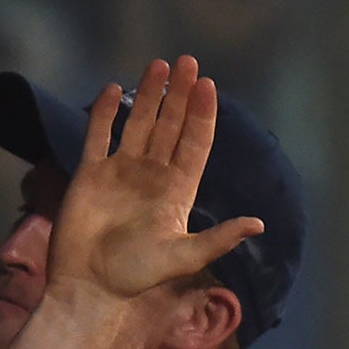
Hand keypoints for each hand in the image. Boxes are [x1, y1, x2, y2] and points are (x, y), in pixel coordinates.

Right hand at [47, 57, 263, 305]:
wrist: (89, 287)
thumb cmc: (135, 275)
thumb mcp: (184, 257)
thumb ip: (219, 238)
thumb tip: (259, 224)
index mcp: (176, 191)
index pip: (194, 143)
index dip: (202, 114)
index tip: (208, 85)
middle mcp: (151, 176)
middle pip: (169, 126)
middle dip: (179, 95)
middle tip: (188, 62)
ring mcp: (120, 172)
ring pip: (137, 124)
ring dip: (148, 95)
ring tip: (158, 65)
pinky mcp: (90, 174)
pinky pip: (98, 136)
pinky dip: (103, 113)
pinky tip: (112, 89)